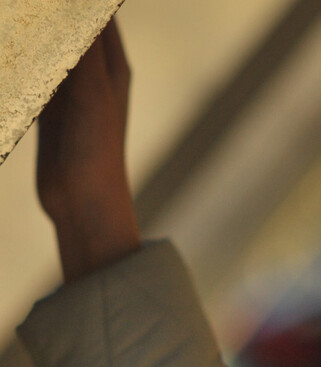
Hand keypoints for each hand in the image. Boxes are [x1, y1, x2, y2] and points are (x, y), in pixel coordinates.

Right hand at [37, 19, 140, 281]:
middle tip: (27, 15)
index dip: (80, 7)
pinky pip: (30, 71)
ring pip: (46, 47)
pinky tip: (14, 49)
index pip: (99, 15)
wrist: (83, 200)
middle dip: (49, 16)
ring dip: (32, 32)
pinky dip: (21, 59)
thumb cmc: (97, 147)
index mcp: (113, 65)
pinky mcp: (47, 107)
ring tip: (19, 22)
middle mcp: (94, 73)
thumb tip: (79, 10)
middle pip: (68, 26)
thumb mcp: (91, 90)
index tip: (51, 6)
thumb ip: (82, 45)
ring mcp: (69, 90)